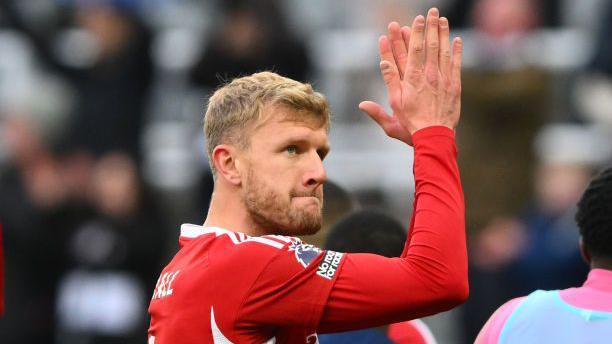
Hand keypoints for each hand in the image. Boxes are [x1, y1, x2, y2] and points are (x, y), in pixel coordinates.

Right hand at [360, 8, 462, 144]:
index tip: (397, 26)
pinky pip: (455, 63)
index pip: (405, 54)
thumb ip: (380, 102)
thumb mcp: (391, 116)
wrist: (436, 137)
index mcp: (409, 82)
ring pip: (441, 50)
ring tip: (440, 18)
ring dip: (441, 32)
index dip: (401, 39)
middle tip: (425, 13)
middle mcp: (426, 77)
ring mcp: (441, 79)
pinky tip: (456, 39)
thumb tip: (369, 90)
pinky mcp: (454, 85)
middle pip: (424, 47)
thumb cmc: (412, 128)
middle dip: (423, 28)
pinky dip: (456, 50)